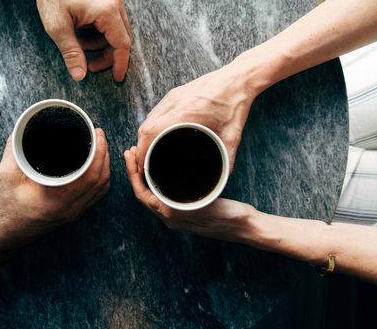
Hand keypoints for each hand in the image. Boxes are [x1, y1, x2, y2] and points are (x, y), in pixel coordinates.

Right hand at [0, 128, 110, 244]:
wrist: (7, 233)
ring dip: (104, 165)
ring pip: (102, 188)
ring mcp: (74, 213)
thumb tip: (22, 128)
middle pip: (101, 180)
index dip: (99, 153)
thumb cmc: (6, 206)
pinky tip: (96, 165)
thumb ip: (14, 149)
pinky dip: (100, 178)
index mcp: (57, 199)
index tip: (97, 134)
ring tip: (100, 145)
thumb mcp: (6, 175)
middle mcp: (70, 208)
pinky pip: (96, 195)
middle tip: (99, 134)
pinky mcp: (74, 213)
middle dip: (104, 153)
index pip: (90, 176)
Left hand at [28, 0, 131, 81]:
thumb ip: (71, 53)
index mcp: (107, 10)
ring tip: (80, 43)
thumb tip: (80, 76)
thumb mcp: (58, 27)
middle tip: (90, 65)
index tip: (116, 78)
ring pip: (117, 27)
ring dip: (102, 41)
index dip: (119, 64)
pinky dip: (101, 28)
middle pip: (122, 37)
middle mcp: (116, 0)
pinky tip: (84, 30)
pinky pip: (112, 15)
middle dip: (107, 54)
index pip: (122, 44)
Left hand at [123, 147, 254, 241]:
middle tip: (131, 150)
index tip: (130, 155)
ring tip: (142, 155)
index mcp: (171, 217)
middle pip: (144, 192)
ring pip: (153, 192)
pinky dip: (158, 178)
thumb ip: (182, 207)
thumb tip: (161, 202)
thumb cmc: (229, 217)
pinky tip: (162, 167)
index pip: (142, 194)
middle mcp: (170, 217)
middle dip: (135, 171)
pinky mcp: (186, 208)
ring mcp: (177, 213)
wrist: (246, 226)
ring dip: (145, 174)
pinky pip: (164, 192)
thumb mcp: (205, 209)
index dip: (133, 174)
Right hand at [135, 63, 255, 173]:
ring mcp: (173, 96)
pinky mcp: (174, 93)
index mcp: (187, 112)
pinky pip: (155, 112)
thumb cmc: (236, 104)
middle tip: (145, 164)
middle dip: (141, 147)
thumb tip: (223, 179)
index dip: (142, 151)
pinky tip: (157, 135)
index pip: (151, 132)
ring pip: (148, 119)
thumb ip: (227, 160)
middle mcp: (175, 102)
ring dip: (145, 136)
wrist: (238, 79)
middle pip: (145, 127)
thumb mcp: (233, 136)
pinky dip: (152, 126)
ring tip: (148, 152)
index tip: (143, 166)